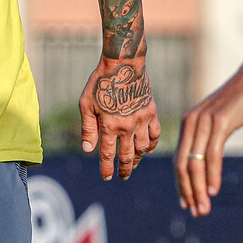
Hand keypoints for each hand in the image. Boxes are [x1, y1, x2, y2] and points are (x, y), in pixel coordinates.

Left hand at [79, 56, 159, 179]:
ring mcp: (141, 120)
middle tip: (122, 176)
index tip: (107, 177)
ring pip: (143, 148)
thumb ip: (88, 129)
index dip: (107, 169)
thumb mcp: (86, 104)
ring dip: (138, 159)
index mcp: (109, 126)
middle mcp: (127, 126)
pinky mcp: (151, 112)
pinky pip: (155, 134)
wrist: (123, 64)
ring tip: (133, 164)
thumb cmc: (100, 83)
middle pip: (127, 156)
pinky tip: (147, 149)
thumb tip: (88, 151)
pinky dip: (152, 144)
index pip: (108, 155)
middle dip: (124, 169)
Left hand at [175, 58, 242, 214]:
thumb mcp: (221, 118)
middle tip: (196, 212)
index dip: (181, 184)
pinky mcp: (220, 122)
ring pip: (195, 163)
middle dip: (188, 192)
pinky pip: (212, 154)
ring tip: (204, 208)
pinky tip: (214, 190)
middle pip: (182, 165)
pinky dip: (211, 175)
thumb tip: (208, 154)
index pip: (179, 160)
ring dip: (199, 189)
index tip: (187, 203)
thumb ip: (211, 134)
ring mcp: (204, 121)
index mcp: (189, 123)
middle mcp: (191, 122)